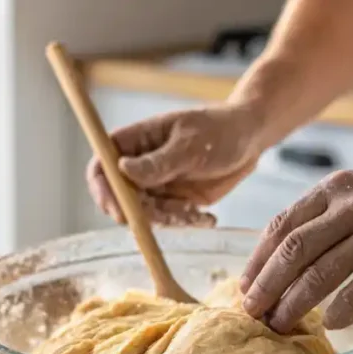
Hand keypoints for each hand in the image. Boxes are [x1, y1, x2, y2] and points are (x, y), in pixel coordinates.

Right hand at [87, 104, 262, 226]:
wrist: (250, 139)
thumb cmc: (220, 129)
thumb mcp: (191, 145)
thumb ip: (158, 162)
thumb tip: (122, 170)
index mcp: (136, 142)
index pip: (102, 166)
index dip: (102, 189)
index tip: (117, 209)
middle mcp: (140, 166)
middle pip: (120, 197)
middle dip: (139, 213)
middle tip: (167, 216)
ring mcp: (157, 185)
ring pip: (146, 214)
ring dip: (167, 220)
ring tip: (194, 212)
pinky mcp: (176, 202)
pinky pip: (170, 221)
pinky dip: (185, 223)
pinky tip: (207, 217)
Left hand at [239, 171, 352, 332]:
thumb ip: (324, 222)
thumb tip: (276, 267)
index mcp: (336, 189)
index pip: (281, 226)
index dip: (257, 261)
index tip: (243, 289)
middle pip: (292, 250)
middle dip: (266, 287)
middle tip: (251, 314)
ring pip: (319, 274)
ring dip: (293, 306)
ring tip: (280, 326)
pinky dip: (340, 313)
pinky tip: (332, 325)